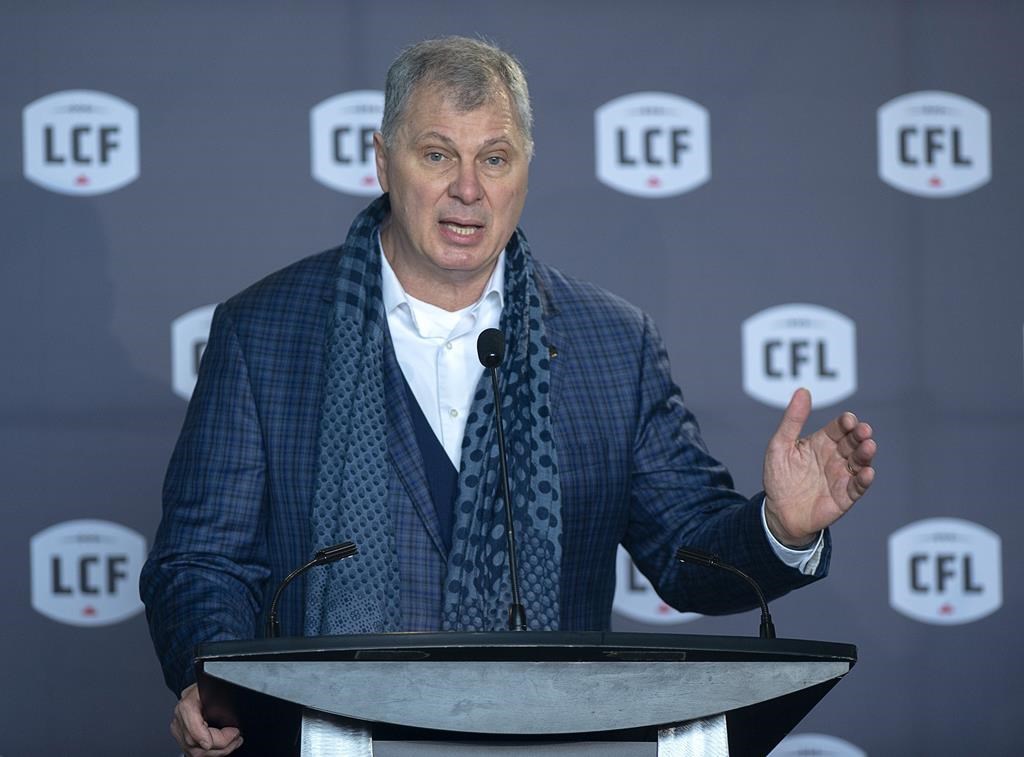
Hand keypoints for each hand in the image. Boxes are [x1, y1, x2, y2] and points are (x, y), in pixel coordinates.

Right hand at [171, 683, 242, 756]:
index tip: (235, 733)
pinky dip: (210, 752)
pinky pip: (194, 751)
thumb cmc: (206, 685)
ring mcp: (178, 730)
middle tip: (237, 739)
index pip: (198, 734)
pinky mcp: (181, 737)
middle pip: (197, 746)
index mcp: (186, 707)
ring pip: (195, 753)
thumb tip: (233, 719)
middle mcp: (178, 720)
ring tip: (233, 743)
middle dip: (222, 747)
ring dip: (217, 751)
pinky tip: (222, 746)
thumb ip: (221, 703)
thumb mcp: (216, 688)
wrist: (196, 687)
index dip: (219, 739)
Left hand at [763, 388, 875, 546]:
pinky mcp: (845, 496)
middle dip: (859, 435)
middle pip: (852, 442)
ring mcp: (842, 476)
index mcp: (821, 442)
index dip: (845, 423)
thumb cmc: (779, 477)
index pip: (838, 428)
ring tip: (868, 446)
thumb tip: (803, 391)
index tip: (848, 419)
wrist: (778, 512)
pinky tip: (867, 472)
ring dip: (865, 454)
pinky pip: (858, 487)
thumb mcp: (780, 446)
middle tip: (863, 430)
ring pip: (859, 462)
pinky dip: (864, 480)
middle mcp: (835, 457)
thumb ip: (792, 420)